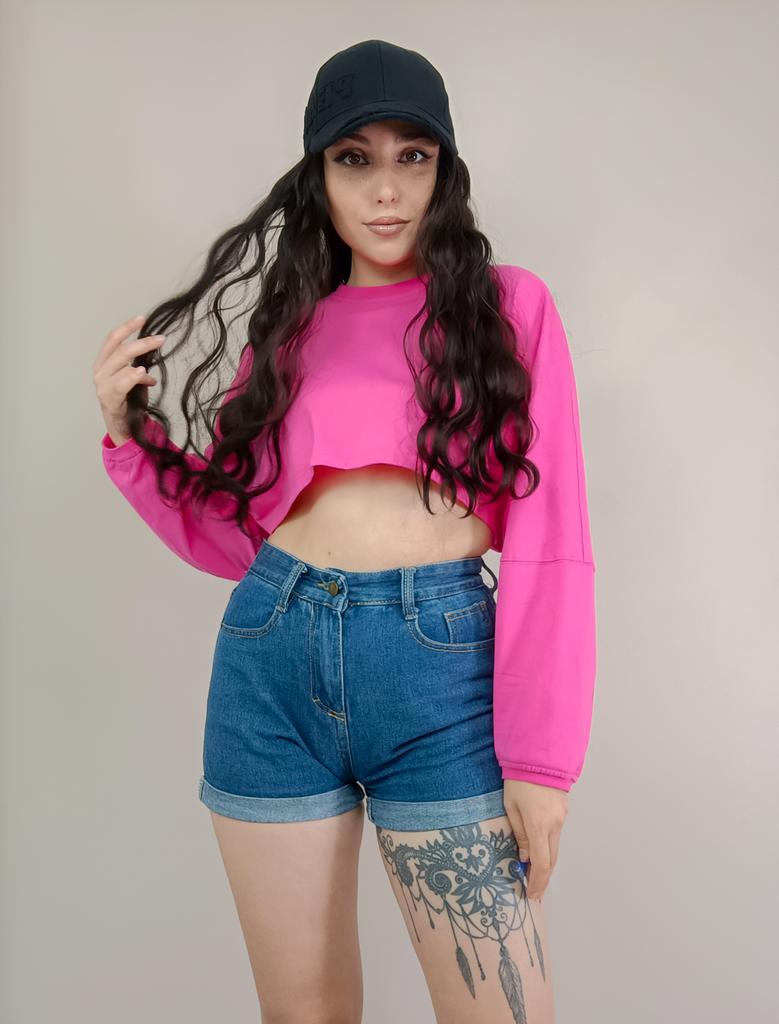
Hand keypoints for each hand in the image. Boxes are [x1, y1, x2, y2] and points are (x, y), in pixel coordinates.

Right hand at [92, 314, 164, 445]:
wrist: (122, 427)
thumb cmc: (128, 400)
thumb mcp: (134, 377)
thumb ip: (139, 363)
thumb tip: (153, 348)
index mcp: (104, 363)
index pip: (113, 339)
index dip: (126, 327)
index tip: (142, 318)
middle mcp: (100, 372)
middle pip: (120, 350)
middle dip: (142, 342)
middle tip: (161, 338)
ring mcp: (102, 386)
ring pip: (120, 363)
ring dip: (140, 355)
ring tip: (155, 349)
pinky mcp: (109, 400)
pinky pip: (120, 384)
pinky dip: (132, 376)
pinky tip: (143, 372)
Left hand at [503, 778, 567, 901]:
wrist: (539, 755)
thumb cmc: (519, 780)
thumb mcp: (511, 807)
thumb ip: (519, 833)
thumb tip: (524, 856)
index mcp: (539, 825)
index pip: (542, 863)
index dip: (538, 882)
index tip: (533, 894)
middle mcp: (555, 824)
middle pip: (552, 859)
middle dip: (543, 877)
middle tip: (534, 890)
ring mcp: (562, 817)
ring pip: (555, 846)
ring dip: (546, 862)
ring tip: (533, 873)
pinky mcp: (563, 810)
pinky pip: (556, 833)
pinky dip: (548, 845)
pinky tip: (539, 849)